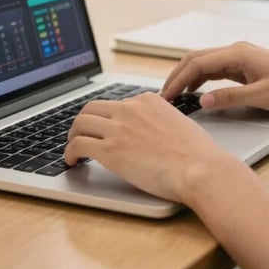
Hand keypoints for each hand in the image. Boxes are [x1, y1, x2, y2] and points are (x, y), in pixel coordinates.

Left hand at [64, 92, 229, 203]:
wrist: (199, 168)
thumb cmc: (197, 153)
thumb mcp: (179, 122)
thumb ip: (160, 120)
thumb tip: (153, 131)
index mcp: (147, 100)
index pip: (117, 103)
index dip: (107, 118)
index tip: (104, 128)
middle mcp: (130, 109)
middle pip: (92, 107)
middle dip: (84, 121)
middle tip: (81, 134)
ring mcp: (118, 128)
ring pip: (81, 123)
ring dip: (72, 135)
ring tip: (72, 147)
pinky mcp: (110, 150)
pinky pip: (79, 145)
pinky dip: (69, 152)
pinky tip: (72, 161)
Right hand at [161, 41, 268, 112]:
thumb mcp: (261, 97)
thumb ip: (230, 98)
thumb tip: (202, 101)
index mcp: (237, 54)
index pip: (197, 63)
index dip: (178, 79)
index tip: (166, 96)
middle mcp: (236, 51)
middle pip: (196, 59)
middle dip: (177, 76)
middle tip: (163, 96)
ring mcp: (240, 57)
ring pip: (204, 63)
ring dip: (187, 77)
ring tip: (174, 95)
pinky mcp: (244, 66)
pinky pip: (216, 69)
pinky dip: (201, 79)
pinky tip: (195, 91)